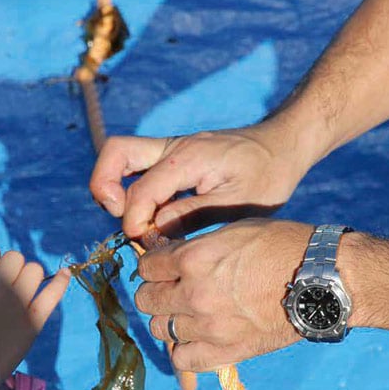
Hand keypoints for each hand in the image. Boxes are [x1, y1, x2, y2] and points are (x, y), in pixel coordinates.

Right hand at [0, 245, 70, 387]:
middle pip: (15, 257)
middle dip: (11, 268)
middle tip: (6, 287)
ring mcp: (17, 301)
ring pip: (34, 269)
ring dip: (29, 277)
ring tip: (23, 291)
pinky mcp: (33, 319)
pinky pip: (53, 293)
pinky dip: (61, 281)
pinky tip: (64, 274)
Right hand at [89, 125, 309, 238]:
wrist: (283, 144)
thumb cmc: (269, 175)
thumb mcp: (238, 204)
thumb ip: (192, 215)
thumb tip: (153, 230)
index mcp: (188, 157)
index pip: (141, 190)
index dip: (135, 222)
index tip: (146, 245)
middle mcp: (173, 147)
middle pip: (114, 152)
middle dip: (105, 187)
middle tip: (123, 220)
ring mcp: (171, 148)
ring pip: (120, 156)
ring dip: (115, 187)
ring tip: (136, 221)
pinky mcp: (173, 156)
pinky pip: (139, 167)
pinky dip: (134, 190)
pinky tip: (153, 217)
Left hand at [135, 219, 311, 370]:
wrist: (322, 280)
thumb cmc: (281, 246)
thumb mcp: (234, 232)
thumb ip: (196, 248)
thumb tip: (168, 258)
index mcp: (194, 259)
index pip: (146, 267)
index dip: (153, 265)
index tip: (162, 267)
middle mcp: (195, 293)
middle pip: (147, 300)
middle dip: (155, 292)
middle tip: (172, 290)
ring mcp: (210, 325)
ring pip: (160, 329)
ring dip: (170, 319)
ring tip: (189, 313)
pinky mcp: (227, 351)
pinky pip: (183, 359)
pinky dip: (185, 349)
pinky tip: (198, 337)